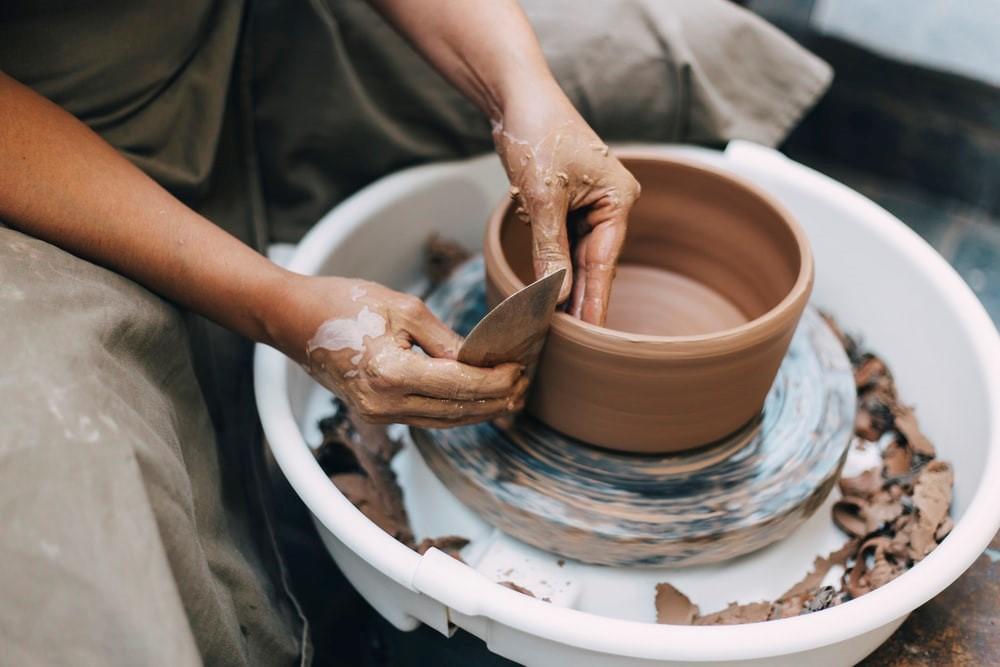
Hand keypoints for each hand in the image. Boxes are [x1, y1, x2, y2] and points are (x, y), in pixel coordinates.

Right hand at [269, 275, 527, 426]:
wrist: (292, 319)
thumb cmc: (343, 302)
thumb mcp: (403, 307)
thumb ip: (444, 339)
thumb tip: (480, 360)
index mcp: (391, 373)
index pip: (460, 385)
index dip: (496, 380)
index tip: (521, 370)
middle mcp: (384, 403)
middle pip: (457, 410)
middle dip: (496, 400)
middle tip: (525, 384)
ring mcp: (378, 414)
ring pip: (444, 420)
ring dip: (479, 410)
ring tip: (510, 395)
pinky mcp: (375, 413)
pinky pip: (426, 417)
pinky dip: (455, 410)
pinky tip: (476, 400)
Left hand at [493, 84, 639, 325]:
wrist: (516, 96)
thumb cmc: (536, 133)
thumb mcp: (542, 197)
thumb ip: (550, 249)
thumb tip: (556, 296)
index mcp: (618, 199)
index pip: (604, 262)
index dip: (595, 301)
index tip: (592, 336)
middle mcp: (611, 204)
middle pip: (594, 263)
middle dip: (581, 299)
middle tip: (573, 342)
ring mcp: (590, 204)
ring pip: (578, 256)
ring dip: (565, 286)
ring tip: (559, 326)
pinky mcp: (568, 203)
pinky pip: (563, 243)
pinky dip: (554, 265)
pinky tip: (548, 293)